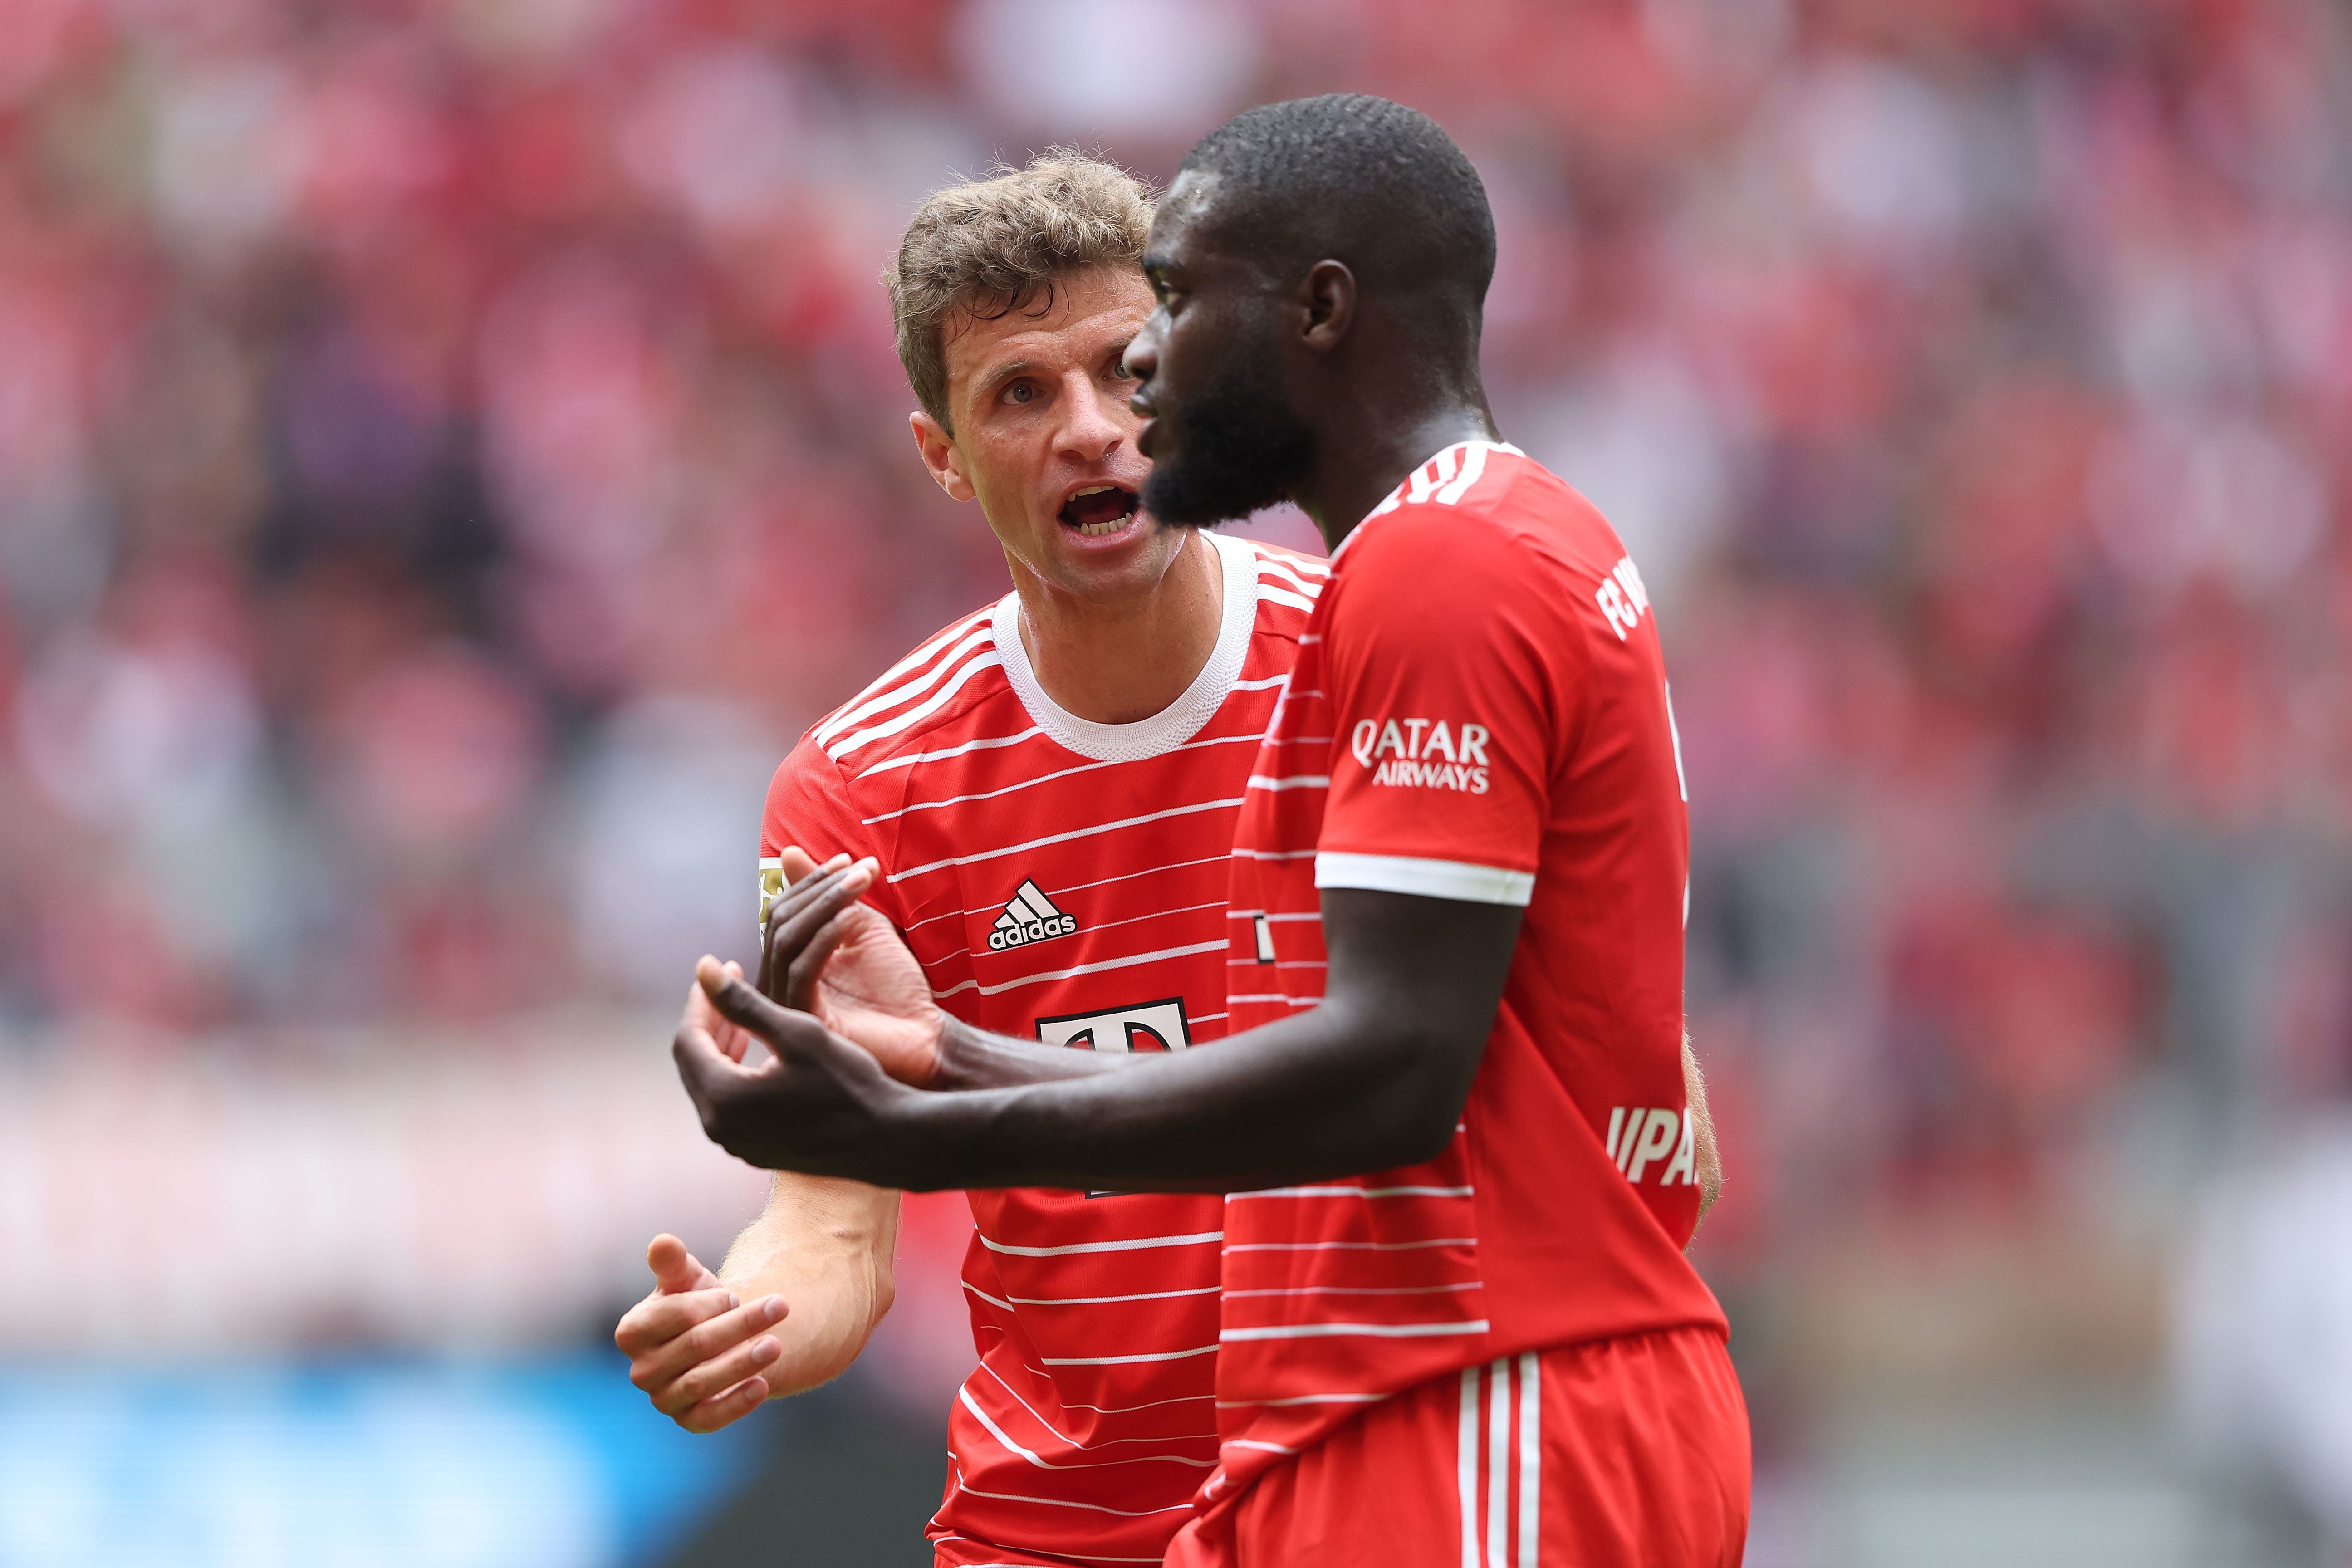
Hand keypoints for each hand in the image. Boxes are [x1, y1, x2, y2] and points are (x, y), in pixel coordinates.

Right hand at [614, 1234, 788, 1432]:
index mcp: (632, 1331)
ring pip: (702, 1382)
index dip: (709, 1303)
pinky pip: (709, 1419)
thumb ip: (673, 1263)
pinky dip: (737, 1403)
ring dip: (742, 1363)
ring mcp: (662, 1399)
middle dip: (740, 1324)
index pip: (675, 1315)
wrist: (716, 1338)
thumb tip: (662, 1242)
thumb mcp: (687, 1279)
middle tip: (780, 1306)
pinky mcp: (688, 1420)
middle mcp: (641, 1370)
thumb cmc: (697, 1303)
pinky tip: (764, 1385)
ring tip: (776, 1344)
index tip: (734, 1294)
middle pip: (695, 1346)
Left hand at [676, 957, 924, 1179]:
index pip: (689, 1039)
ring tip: (745, 1017)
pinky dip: (737, 1073)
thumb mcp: (797, 1033)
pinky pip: (730, 1105)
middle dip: (710, 1020)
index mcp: (723, 1098)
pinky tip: (761, 1055)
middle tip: (734, 985)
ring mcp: (736, 1144)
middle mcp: (719, 1128)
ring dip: (723, 1046)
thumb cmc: (847, 1083)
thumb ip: (743, 1002)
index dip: (702, 1000)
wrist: (886, 1139)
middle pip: (694, 1062)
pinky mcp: (754, 1150)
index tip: (726, 968)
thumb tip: (702, 968)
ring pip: (711, 1083)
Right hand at [760, 847, 947, 1086]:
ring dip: (825, 904)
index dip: (811, 881)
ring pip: (787, 942)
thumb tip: (788, 852)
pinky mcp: (804, 1021)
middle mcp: (778, 983)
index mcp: (788, 961)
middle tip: (859, 870)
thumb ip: (829, 895)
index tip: (848, 860)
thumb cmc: (894, 985)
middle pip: (780, 923)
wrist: (924, 1032)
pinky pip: (802, 972)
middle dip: (820, 888)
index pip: (781, 912)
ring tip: (859, 885)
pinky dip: (824, 939)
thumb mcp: (860, 928)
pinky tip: (849, 920)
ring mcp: (787, 1004)